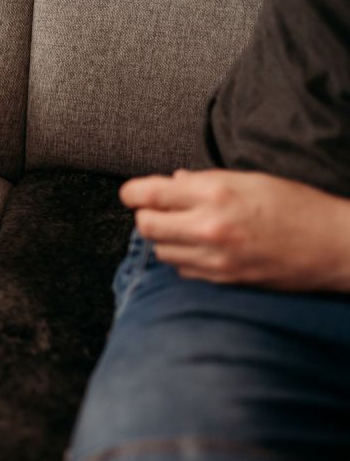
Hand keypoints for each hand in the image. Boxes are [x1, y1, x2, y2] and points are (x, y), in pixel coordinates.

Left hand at [121, 169, 349, 291]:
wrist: (335, 247)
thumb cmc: (297, 206)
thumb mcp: (252, 180)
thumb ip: (205, 180)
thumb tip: (173, 181)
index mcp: (215, 193)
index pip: (149, 194)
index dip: (132, 193)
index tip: (131, 193)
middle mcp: (209, 226)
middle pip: (145, 226)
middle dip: (145, 216)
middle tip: (158, 210)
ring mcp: (215, 257)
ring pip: (160, 251)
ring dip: (164, 239)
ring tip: (183, 229)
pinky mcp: (223, 280)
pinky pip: (182, 270)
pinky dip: (183, 258)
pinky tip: (200, 248)